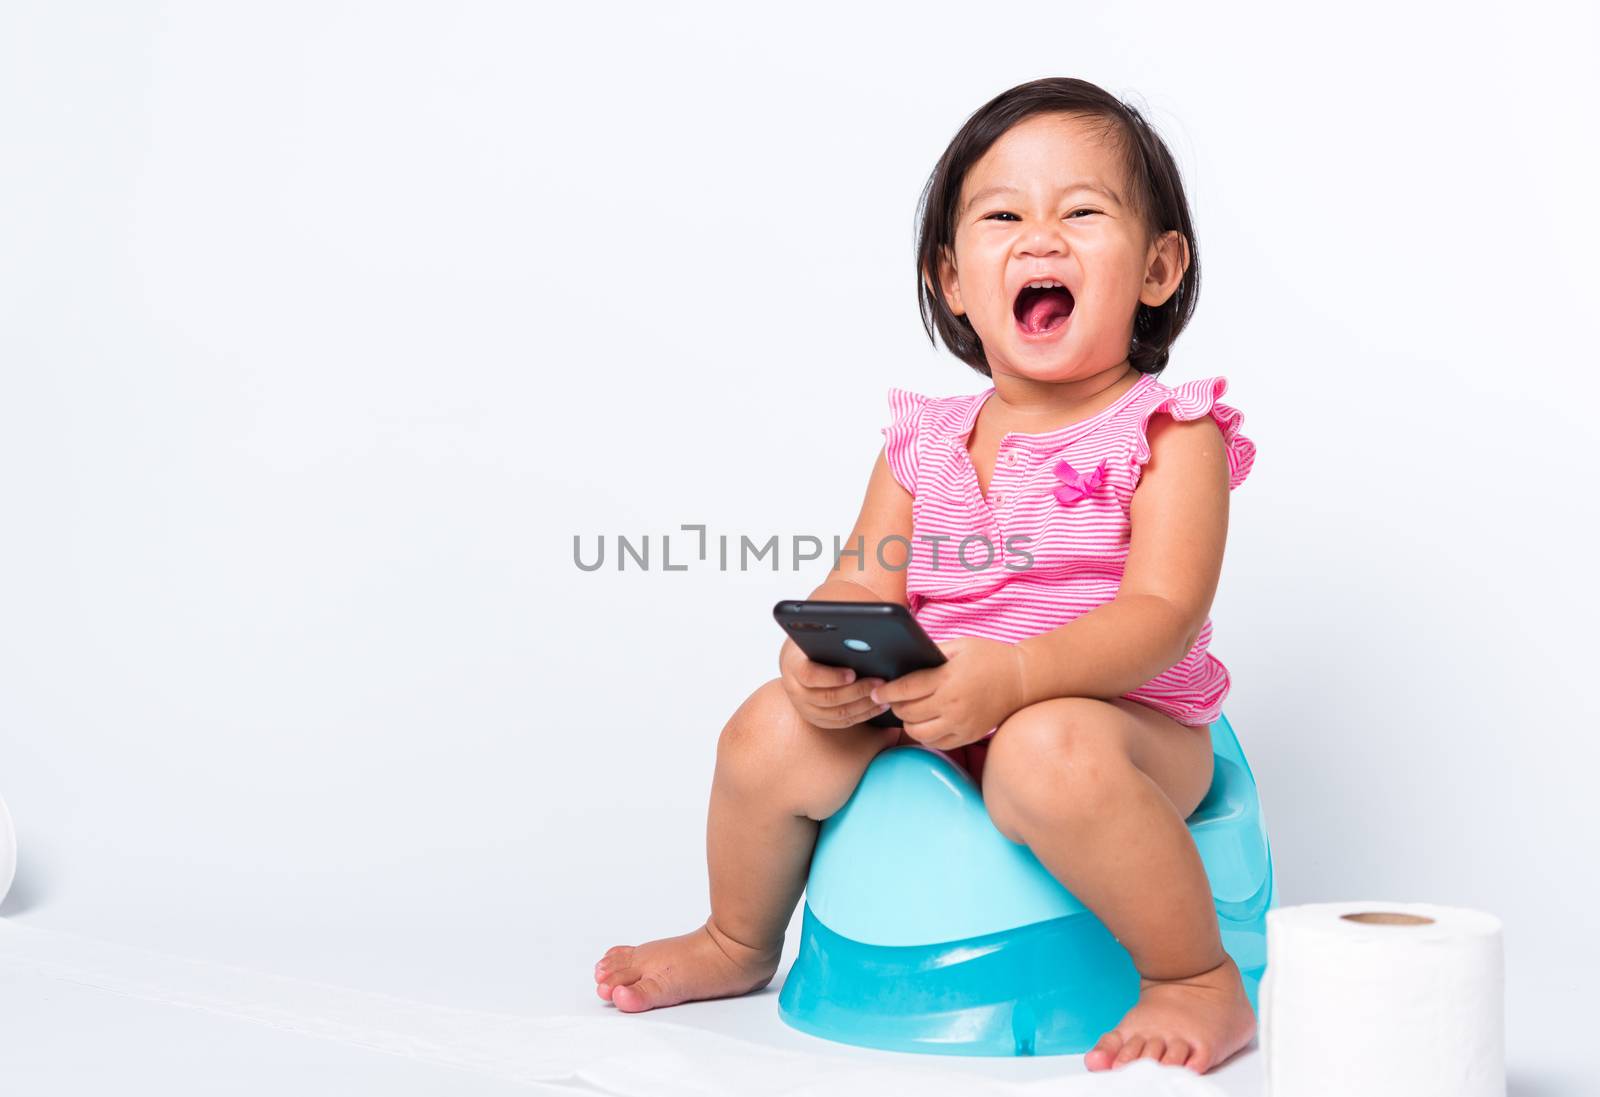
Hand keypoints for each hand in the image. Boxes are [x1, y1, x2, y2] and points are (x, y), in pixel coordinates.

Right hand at [778, 637, 891, 729]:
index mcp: (793, 666)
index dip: (831, 676)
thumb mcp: (816, 634)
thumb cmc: (813, 644)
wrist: (798, 661)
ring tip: (884, 693)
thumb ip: (832, 634)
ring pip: (838, 713)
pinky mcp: (819, 720)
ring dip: (864, 704)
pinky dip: (864, 714)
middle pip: (828, 698)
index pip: (809, 675)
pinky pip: (843, 722)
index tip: (852, 673)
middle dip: (857, 691)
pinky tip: (880, 704)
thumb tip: (862, 631)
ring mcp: (806, 709)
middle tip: (879, 682)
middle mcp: (796, 691)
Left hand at [871, 636, 1027, 750]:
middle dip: (895, 706)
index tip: (875, 692)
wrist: (1022, 680)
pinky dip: (925, 734)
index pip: (906, 689)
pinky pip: (936, 743)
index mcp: (948, 679)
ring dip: (908, 723)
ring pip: (918, 732)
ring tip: (909, 711)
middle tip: (891, 699)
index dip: (886, 691)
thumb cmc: (989, 657)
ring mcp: (961, 724)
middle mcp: (953, 705)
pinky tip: (925, 722)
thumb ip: (930, 654)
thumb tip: (902, 661)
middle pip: (908, 712)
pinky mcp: (969, 736)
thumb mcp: (959, 646)